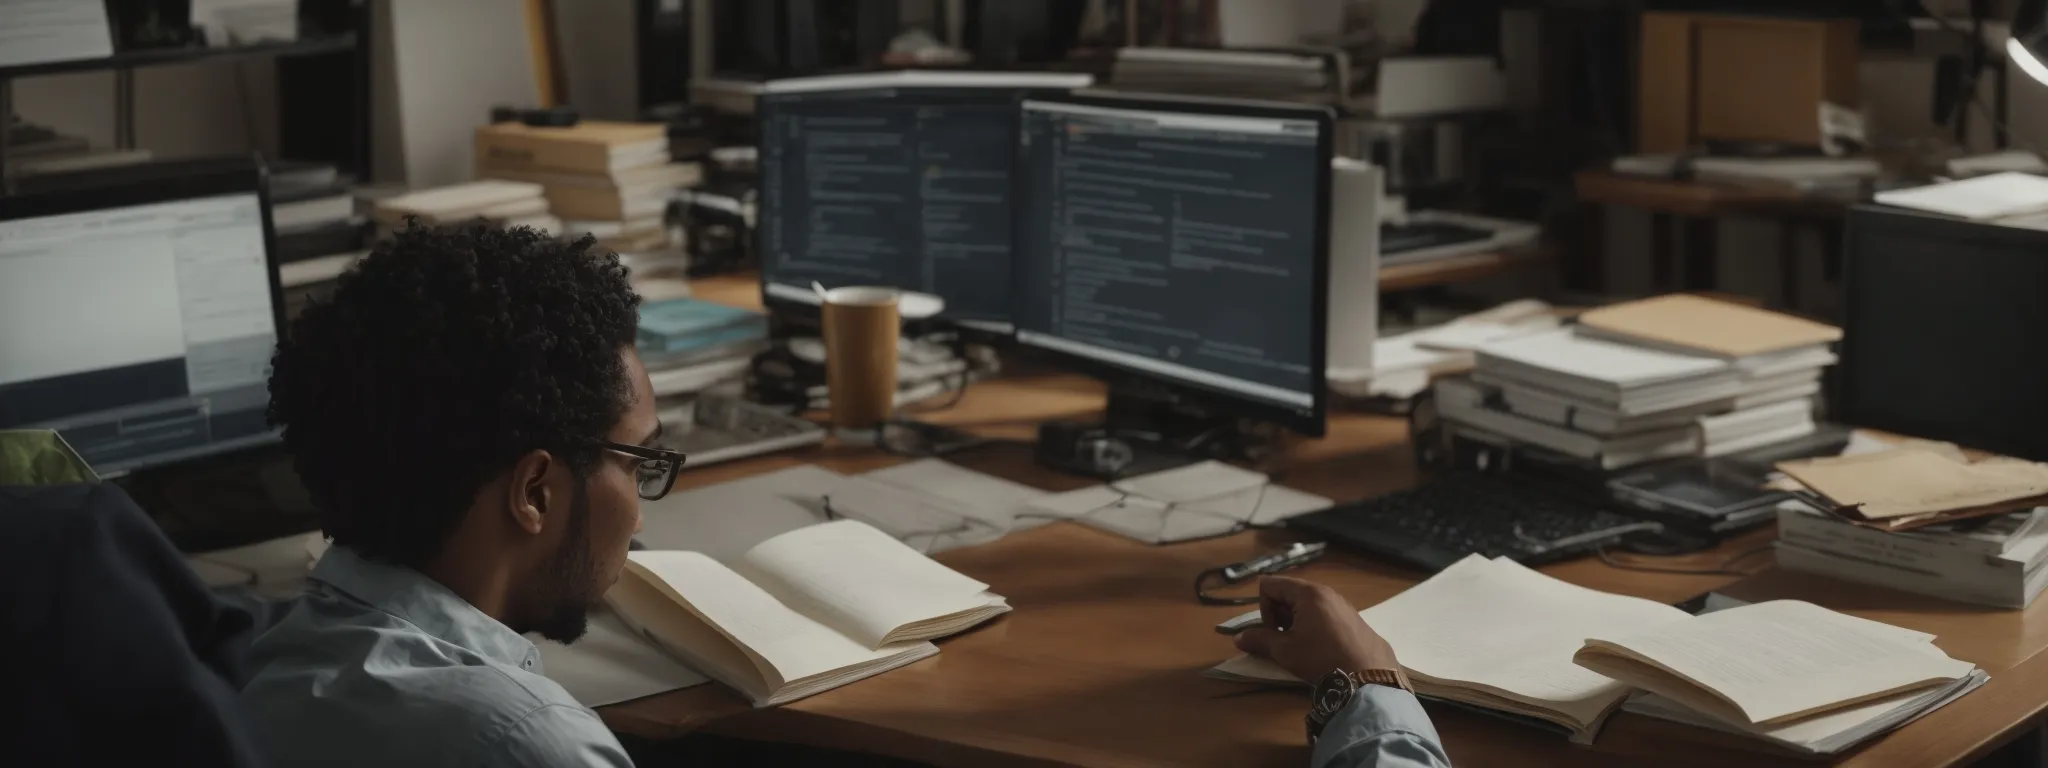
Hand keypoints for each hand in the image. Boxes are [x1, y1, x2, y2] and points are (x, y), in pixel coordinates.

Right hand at [1233, 576, 1399, 681]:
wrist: (1369, 677)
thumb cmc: (1321, 658)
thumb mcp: (1285, 650)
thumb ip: (1259, 640)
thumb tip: (1238, 638)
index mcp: (1307, 593)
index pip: (1270, 584)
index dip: (1263, 608)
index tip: (1272, 632)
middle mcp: (1326, 592)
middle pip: (1288, 592)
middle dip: (1279, 615)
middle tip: (1285, 641)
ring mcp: (1342, 604)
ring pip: (1307, 605)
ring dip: (1296, 622)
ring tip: (1302, 647)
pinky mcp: (1353, 619)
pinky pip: (1324, 614)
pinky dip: (1314, 626)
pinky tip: (1321, 649)